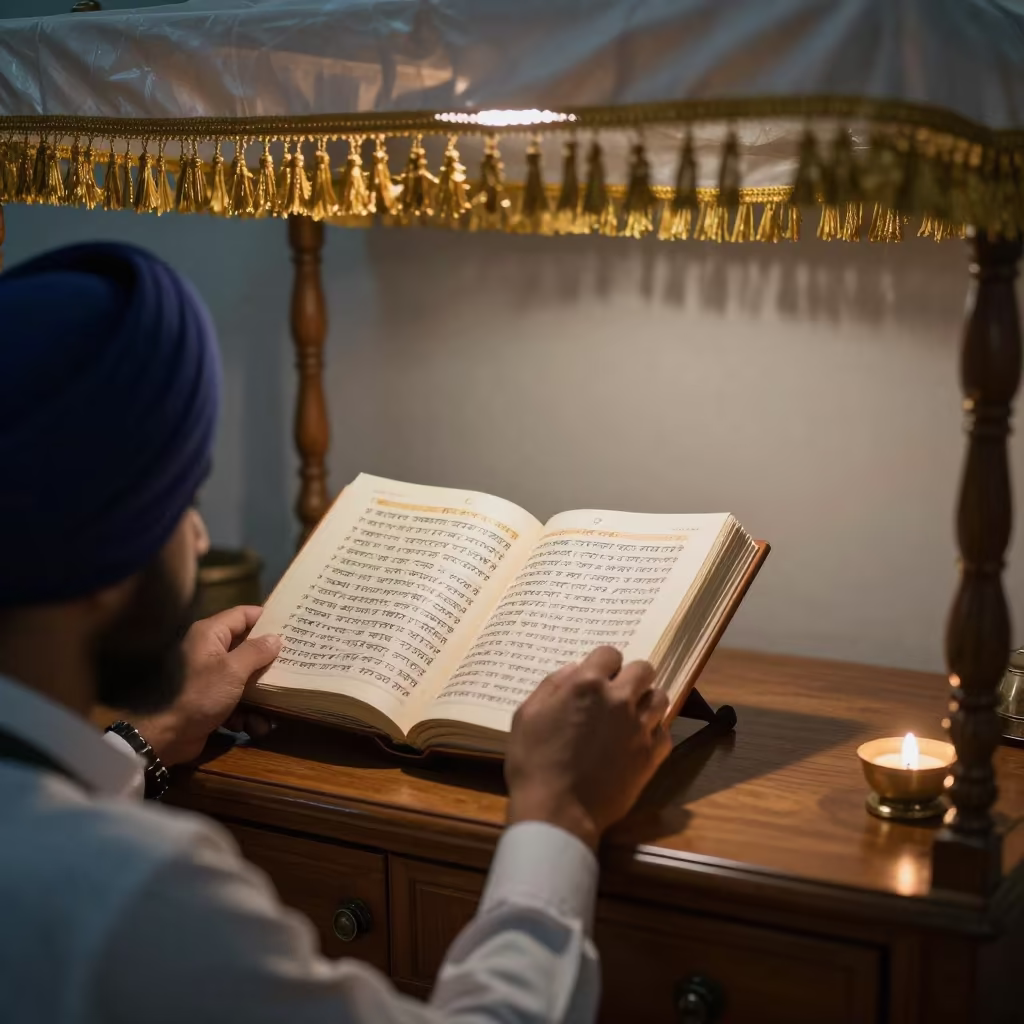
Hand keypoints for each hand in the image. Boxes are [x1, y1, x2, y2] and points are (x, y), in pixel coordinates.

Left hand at [133, 606, 281, 765]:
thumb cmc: (200, 695)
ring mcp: (211, 676)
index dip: (267, 618)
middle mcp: (210, 651)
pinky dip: (247, 712)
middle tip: (296, 663)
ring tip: (273, 709)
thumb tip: (276, 638)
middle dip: (270, 661)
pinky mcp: (212, 699)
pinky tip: (251, 725)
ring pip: (247, 677)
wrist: (167, 736)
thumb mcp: (232, 670)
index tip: (292, 626)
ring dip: (261, 695)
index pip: (243, 615)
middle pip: (248, 647)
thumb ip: (256, 651)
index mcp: (211, 634)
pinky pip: (238, 699)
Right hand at [505, 646, 671, 849]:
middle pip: (644, 669)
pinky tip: (638, 741)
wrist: (557, 812)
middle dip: (631, 676)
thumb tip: (573, 669)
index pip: (610, 653)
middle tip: (618, 692)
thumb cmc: (533, 763)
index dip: (603, 663)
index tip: (598, 676)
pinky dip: (654, 732)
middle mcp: (619, 700)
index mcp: (587, 685)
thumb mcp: (527, 716)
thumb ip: (551, 686)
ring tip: (632, 714)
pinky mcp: (651, 756)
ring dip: (646, 700)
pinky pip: (666, 732)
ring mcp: (639, 728)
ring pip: (660, 697)